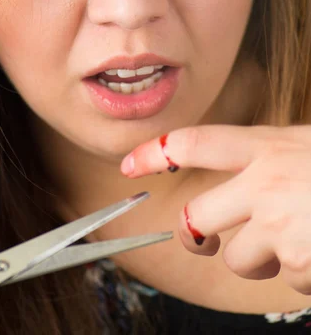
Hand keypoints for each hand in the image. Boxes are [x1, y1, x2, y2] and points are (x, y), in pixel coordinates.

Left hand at [121, 124, 310, 294]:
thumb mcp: (306, 143)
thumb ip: (271, 155)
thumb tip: (253, 164)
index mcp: (265, 147)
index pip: (194, 144)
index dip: (154, 153)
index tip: (129, 164)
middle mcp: (263, 184)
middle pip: (197, 215)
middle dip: (195, 234)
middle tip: (205, 240)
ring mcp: (276, 225)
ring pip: (237, 258)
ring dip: (260, 260)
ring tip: (296, 241)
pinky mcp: (295, 261)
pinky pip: (284, 277)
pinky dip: (301, 272)